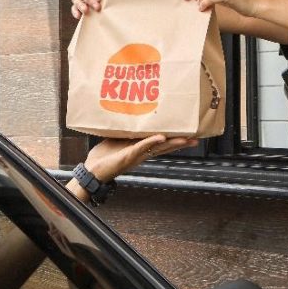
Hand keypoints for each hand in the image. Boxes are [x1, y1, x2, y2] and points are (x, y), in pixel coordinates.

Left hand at [84, 135, 198, 182]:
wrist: (92, 171)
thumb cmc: (103, 157)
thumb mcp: (116, 140)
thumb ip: (125, 131)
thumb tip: (129, 117)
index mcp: (140, 149)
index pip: (161, 143)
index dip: (174, 139)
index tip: (187, 133)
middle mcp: (141, 153)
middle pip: (165, 147)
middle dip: (180, 142)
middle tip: (195, 138)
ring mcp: (136, 155)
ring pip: (158, 148)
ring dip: (172, 143)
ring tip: (185, 139)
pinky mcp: (128, 155)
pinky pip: (142, 147)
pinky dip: (151, 142)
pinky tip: (161, 137)